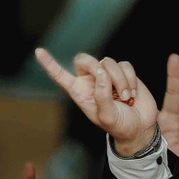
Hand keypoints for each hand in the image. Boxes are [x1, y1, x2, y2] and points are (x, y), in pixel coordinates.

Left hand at [33, 48, 159, 156]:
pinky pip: (125, 65)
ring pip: (108, 63)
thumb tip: (101, 74)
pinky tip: (132, 94)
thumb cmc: (120, 125)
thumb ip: (102, 96)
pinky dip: (130, 79)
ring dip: (119, 81)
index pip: (61, 76)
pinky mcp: (123, 72)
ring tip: (126, 98)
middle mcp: (90, 82)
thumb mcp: (107, 116)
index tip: (38, 51)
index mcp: (80, 93)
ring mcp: (107, 75)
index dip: (50, 64)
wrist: (140, 127)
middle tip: (109, 85)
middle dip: (96, 68)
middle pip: (84, 60)